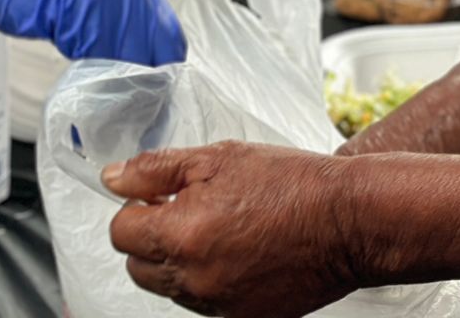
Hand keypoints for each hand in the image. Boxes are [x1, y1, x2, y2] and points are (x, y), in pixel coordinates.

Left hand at [106, 143, 364, 317]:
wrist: (347, 222)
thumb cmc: (289, 183)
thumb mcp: (217, 158)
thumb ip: (156, 169)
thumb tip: (112, 178)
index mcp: (181, 235)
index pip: (121, 232)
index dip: (137, 205)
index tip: (159, 193)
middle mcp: (195, 280)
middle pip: (137, 267)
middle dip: (149, 237)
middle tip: (184, 209)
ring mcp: (219, 306)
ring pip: (169, 288)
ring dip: (177, 261)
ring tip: (216, 228)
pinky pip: (203, 305)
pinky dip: (207, 281)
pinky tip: (235, 252)